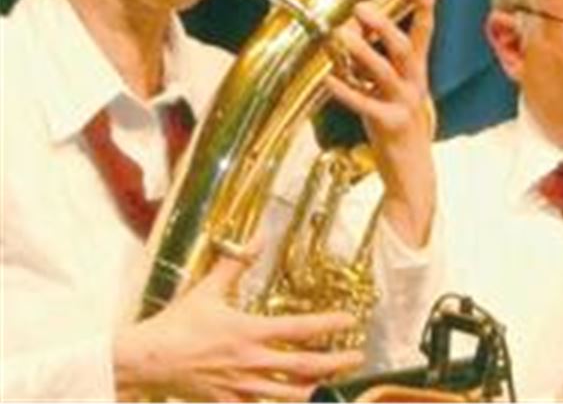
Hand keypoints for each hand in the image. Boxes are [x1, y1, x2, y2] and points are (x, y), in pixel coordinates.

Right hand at [114, 253, 363, 400]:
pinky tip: (291, 402)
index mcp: (249, 332)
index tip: (350, 320)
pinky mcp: (227, 403)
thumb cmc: (177, 324)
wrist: (145, 361)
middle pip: (304, 366)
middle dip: (335, 363)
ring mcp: (240, 386)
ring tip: (330, 383)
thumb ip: (236, 263)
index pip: (300, 329)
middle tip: (357, 357)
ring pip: (287, 394)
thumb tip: (258, 236)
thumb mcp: (208, 289)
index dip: (329, 325)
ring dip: (313, 388)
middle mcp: (250, 362)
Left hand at [325, 0, 436, 247]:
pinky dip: (347, 91)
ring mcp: (406, 105)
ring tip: (341, 37)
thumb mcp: (392, 91)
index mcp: (418, 74)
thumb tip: (352, 34)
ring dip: (363, 52)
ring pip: (387, 71)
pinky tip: (329, 80)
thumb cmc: (398, 128)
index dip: (425, 4)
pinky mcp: (391, 125)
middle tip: (361, 6)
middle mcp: (416, 84)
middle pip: (406, 47)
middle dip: (385, 25)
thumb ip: (377, 65)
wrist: (412, 174)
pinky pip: (366, 104)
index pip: (425, 32)